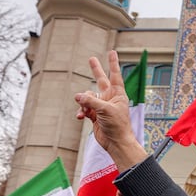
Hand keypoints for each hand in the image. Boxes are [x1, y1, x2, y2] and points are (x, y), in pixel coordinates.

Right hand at [75, 51, 147, 169]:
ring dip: (84, 103)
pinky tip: (81, 116)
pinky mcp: (95, 115)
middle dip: (96, 70)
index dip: (112, 63)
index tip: (112, 52)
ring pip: (88, 97)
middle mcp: (110, 98)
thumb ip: (91, 101)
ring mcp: (102, 106)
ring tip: (85, 110)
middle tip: (91, 59)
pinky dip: (81, 111)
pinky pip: (84, 108)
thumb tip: (77, 96)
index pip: (115, 75)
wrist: (116, 142)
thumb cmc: (118, 126)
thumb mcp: (105, 110)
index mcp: (118, 94)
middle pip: (101, 80)